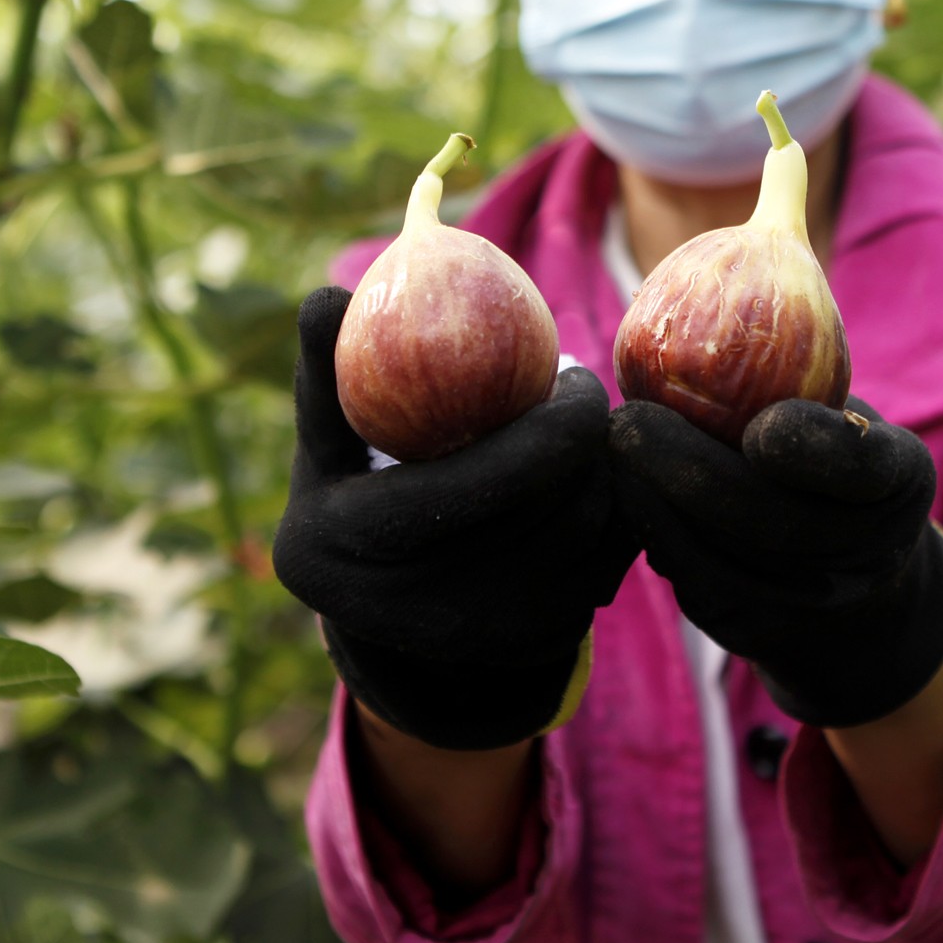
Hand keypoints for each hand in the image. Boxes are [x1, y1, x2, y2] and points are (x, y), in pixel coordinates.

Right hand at [274, 286, 637, 749]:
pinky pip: (611, 565)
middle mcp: (415, 611)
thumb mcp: (325, 451)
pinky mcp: (539, 646)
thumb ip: (326, 377)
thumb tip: (324, 296)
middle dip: (588, 444)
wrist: (394, 627)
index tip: (575, 374)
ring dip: (607, 474)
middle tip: (594, 398)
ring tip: (594, 434)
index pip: (475, 481)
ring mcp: (483, 638)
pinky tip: (600, 480)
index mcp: (348, 548)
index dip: (546, 424)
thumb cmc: (356, 503)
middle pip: (547, 511)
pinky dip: (618, 514)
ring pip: (589, 536)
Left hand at [608, 394, 942, 728]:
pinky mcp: (749, 630)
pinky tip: (624, 487)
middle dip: (687, 468)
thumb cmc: (829, 462)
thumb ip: (799, 382)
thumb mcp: (844, 417)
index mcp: (898, 480)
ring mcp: (808, 603)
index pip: (862, 463)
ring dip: (651, 499)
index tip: (762, 427)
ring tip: (614, 448)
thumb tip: (705, 317)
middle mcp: (865, 552)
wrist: (851, 584)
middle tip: (628, 420)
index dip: (811, 448)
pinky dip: (650, 531)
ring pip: (715, 556)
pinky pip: (688, 580)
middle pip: (767, 519)